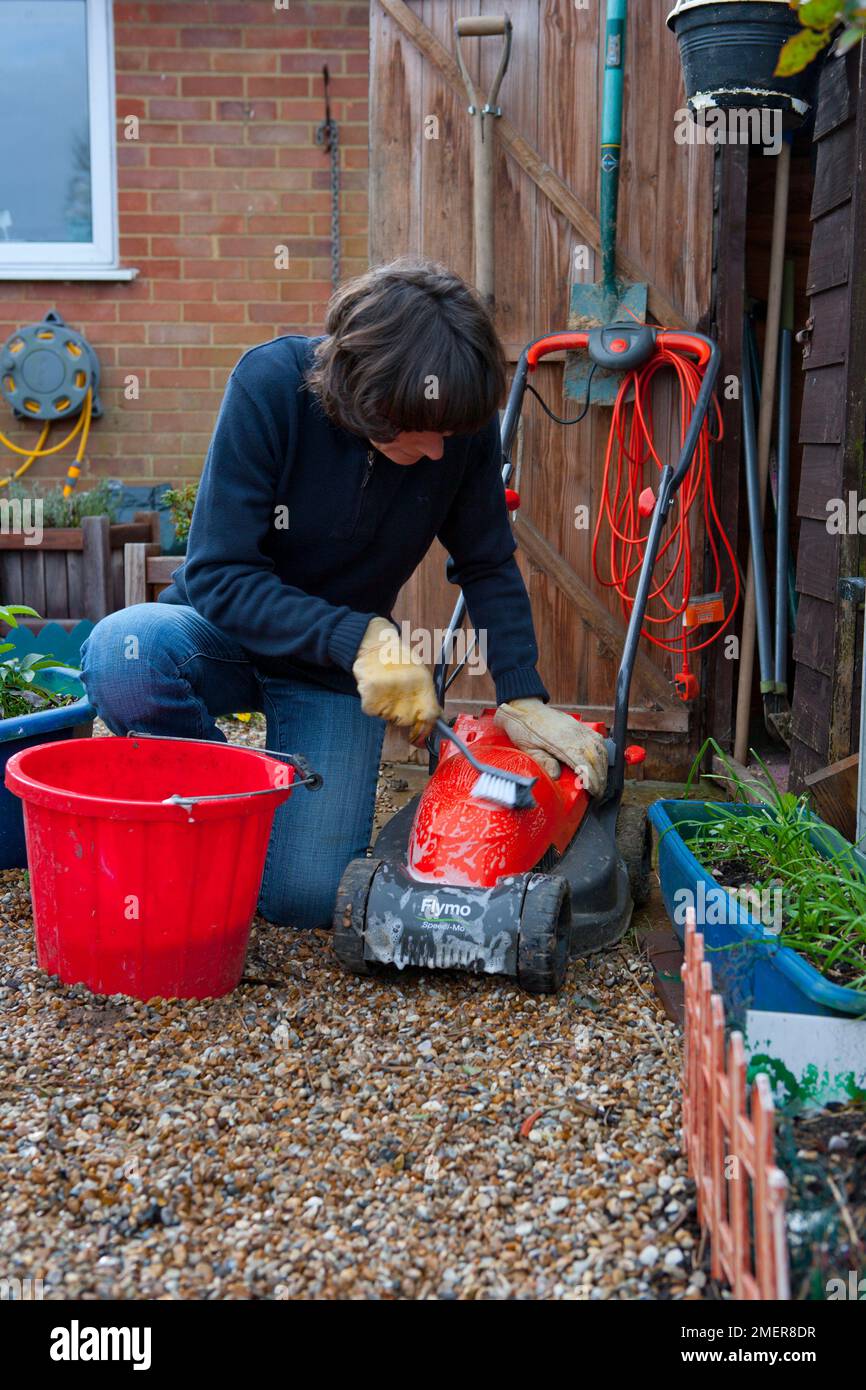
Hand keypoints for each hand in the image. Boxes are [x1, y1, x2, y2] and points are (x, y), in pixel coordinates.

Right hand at [353, 616, 441, 741]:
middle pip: (405, 721)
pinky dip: (372, 704)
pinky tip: (375, 688)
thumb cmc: (400, 661)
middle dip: (401, 714)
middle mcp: (407, 695)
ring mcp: (388, 699)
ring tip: (386, 688)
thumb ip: (428, 699)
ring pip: (387, 717)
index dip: (425, 731)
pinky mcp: (370, 701)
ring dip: (385, 708)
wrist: (376, 645)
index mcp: (424, 687)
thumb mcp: (421, 675)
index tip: (420, 738)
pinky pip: (372, 712)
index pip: (429, 719)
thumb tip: (437, 720)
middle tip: (397, 696)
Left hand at [494, 697, 608, 796]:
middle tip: (599, 792)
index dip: (592, 778)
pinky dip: (603, 753)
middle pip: (595, 756)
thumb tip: (556, 776)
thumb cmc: (523, 728)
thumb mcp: (527, 748)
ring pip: (599, 748)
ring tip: (602, 781)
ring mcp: (578, 728)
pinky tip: (601, 763)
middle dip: (600, 777)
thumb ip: (543, 761)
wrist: (524, 707)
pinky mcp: (579, 725)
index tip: (594, 791)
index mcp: (559, 740)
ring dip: (603, 766)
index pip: (583, 762)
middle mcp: (573, 733)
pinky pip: (597, 739)